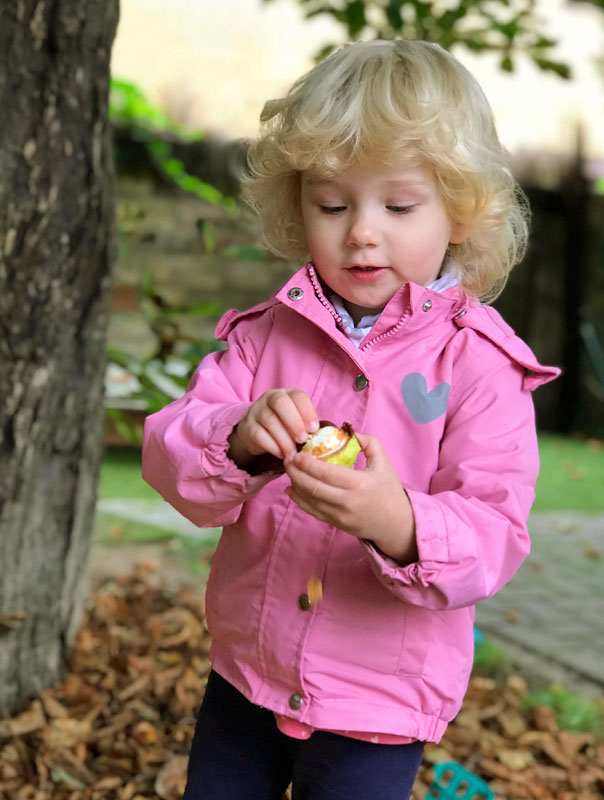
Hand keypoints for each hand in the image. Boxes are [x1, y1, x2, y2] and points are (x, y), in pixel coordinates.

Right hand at [228, 389, 318, 467]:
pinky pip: (259, 435)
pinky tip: (281, 454)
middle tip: (303, 440)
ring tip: (293, 453)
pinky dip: (272, 446)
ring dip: (284, 439)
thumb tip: (324, 439)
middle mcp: (270, 398)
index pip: (297, 396)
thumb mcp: (296, 421)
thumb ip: (307, 426)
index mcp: (287, 394)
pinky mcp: (247, 427)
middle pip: (280, 403)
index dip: (307, 412)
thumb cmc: (284, 426)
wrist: (256, 432)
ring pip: (269, 420)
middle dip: (294, 422)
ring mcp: (256, 411)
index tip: (314, 429)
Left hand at [284, 433, 417, 563]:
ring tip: (289, 469)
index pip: (328, 474)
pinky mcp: (335, 523)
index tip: (297, 453)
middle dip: (296, 473)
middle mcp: (347, 502)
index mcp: (360, 484)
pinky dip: (298, 500)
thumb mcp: (384, 463)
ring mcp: (339, 515)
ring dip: (295, 484)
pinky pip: (312, 511)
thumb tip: (348, 431)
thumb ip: (369, 443)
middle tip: (287, 458)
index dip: (308, 464)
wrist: (395, 524)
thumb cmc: (389, 490)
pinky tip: (291, 488)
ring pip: (310, 500)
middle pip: (313, 488)